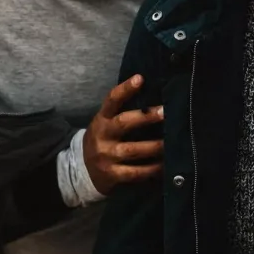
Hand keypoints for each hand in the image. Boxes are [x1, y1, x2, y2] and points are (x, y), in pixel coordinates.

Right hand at [83, 74, 164, 195]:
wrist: (82, 170)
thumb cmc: (105, 140)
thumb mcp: (106, 123)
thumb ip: (123, 112)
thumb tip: (155, 97)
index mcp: (102, 119)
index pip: (111, 100)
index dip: (125, 89)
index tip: (140, 78)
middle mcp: (102, 136)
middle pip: (123, 123)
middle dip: (145, 117)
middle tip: (165, 112)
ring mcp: (106, 156)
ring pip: (132, 150)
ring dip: (154, 146)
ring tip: (172, 142)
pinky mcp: (112, 175)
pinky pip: (135, 172)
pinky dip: (152, 169)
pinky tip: (165, 165)